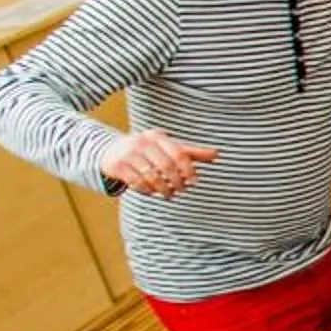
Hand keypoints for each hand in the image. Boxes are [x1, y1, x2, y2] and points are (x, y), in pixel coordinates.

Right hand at [100, 129, 219, 197]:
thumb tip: (217, 154)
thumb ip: (191, 152)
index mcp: (158, 136)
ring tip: (169, 194)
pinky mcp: (118, 166)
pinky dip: (147, 190)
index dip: (189, 170)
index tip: (194, 182)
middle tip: (182, 190)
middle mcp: (142, 142)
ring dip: (163, 189)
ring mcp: (129, 154)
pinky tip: (153, 192)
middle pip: (166, 166)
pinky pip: (136, 182)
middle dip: (177, 182)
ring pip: (151, 176)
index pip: (179, 154)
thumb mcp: (169, 148)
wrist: (112, 151)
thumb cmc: (149, 150)